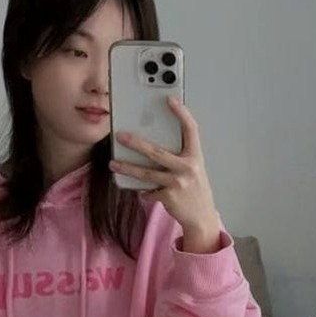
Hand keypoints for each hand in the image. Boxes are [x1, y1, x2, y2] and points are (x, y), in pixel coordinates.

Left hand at [110, 99, 222, 253]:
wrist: (202, 216)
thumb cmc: (194, 188)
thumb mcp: (192, 168)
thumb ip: (179, 155)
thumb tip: (152, 145)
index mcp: (195, 156)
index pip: (191, 129)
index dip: (182, 113)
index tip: (170, 100)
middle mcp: (188, 168)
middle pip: (157, 152)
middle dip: (136, 143)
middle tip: (120, 135)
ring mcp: (178, 183)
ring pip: (146, 173)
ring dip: (127, 168)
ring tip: (113, 164)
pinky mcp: (169, 197)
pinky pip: (149, 191)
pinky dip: (143, 191)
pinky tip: (140, 191)